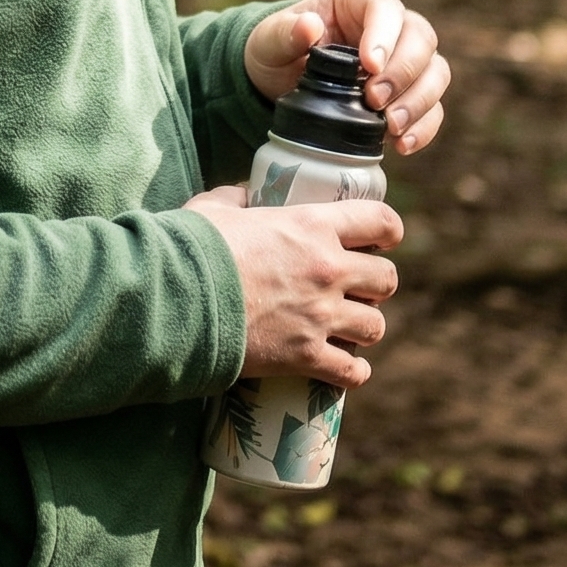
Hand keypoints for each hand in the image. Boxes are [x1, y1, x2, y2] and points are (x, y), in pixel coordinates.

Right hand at [183, 190, 402, 386]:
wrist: (177, 300)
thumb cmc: (193, 248)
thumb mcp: (215, 208)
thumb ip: (238, 197)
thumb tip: (245, 194)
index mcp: (312, 226)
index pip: (380, 221)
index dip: (388, 230)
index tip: (383, 238)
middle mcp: (328, 270)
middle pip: (387, 279)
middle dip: (376, 283)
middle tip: (357, 287)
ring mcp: (321, 316)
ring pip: (376, 327)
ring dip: (365, 327)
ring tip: (348, 328)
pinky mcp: (306, 356)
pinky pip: (353, 372)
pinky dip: (352, 372)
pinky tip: (342, 367)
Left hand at [243, 0, 448, 157]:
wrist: (282, 82)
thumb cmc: (278, 49)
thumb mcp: (269, 40)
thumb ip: (284, 33)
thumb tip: (308, 27)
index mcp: (359, 0)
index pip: (384, 7)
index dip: (384, 35)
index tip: (369, 65)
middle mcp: (392, 26)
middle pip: (421, 38)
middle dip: (403, 72)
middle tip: (374, 99)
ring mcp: (405, 61)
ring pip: (435, 72)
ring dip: (419, 101)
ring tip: (390, 126)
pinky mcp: (409, 95)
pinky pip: (432, 108)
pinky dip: (423, 127)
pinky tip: (402, 145)